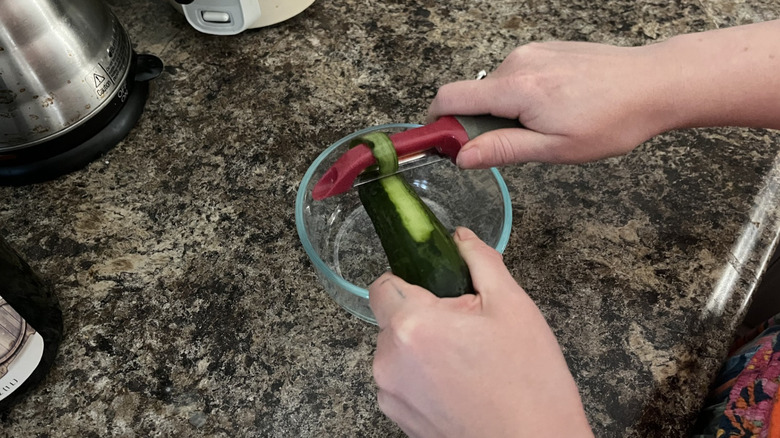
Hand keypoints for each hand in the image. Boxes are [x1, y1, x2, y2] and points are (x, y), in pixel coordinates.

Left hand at [369, 227, 592, 437]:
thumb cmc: (529, 383)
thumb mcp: (513, 306)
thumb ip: (480, 261)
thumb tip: (461, 238)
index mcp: (412, 325)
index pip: (383, 283)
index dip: (411, 281)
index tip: (440, 291)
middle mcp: (389, 360)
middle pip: (392, 317)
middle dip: (423, 315)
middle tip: (468, 330)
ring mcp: (391, 394)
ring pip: (396, 350)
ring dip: (422, 347)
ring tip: (467, 362)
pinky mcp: (398, 418)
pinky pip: (401, 380)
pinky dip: (422, 377)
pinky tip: (459, 385)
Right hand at [428, 20, 779, 167]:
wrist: (656, 83)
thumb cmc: (613, 119)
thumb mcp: (555, 148)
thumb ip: (502, 149)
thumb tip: (461, 156)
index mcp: (516, 88)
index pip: (449, 98)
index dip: (438, 123)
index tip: (445, 145)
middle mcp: (517, 62)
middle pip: (472, 96)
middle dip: (480, 124)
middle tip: (518, 146)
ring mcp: (532, 52)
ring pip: (496, 88)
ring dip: (505, 112)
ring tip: (546, 126)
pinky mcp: (545, 49)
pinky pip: (516, 77)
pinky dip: (522, 97)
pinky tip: (557, 108)